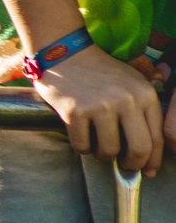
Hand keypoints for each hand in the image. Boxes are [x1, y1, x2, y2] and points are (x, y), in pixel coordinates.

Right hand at [35, 46, 165, 173]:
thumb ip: (142, 112)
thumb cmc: (99, 72)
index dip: (152, 160)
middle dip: (132, 164)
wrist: (65, 52)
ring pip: (109, 150)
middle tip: (124, 166)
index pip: (157, 138)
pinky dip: (82, 148)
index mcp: (145, 94)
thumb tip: (147, 156)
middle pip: (139, 149)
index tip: (147, 170)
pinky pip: (82, 145)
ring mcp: (100, 106)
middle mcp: (126, 100)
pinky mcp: (75, 111)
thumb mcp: (131, 84)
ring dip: (103, 156)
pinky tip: (81, 138)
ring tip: (98, 148)